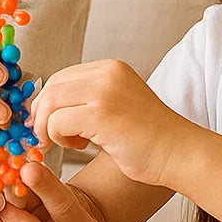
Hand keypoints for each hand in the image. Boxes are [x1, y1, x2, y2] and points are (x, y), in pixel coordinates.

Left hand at [29, 60, 185, 186]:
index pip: (62, 77)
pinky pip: (58, 122)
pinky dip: (58, 138)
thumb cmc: (150, 139)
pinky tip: (81, 147)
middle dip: (41, 115)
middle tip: (46, 138)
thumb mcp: (117, 104)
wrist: (181, 153)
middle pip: (52, 87)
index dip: (47, 102)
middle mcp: (107, 73)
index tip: (46, 124)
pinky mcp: (101, 114)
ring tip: (67, 144)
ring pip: (51, 103)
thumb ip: (89, 100)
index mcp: (111, 68)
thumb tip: (48, 108)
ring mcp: (105, 91)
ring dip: (48, 129)